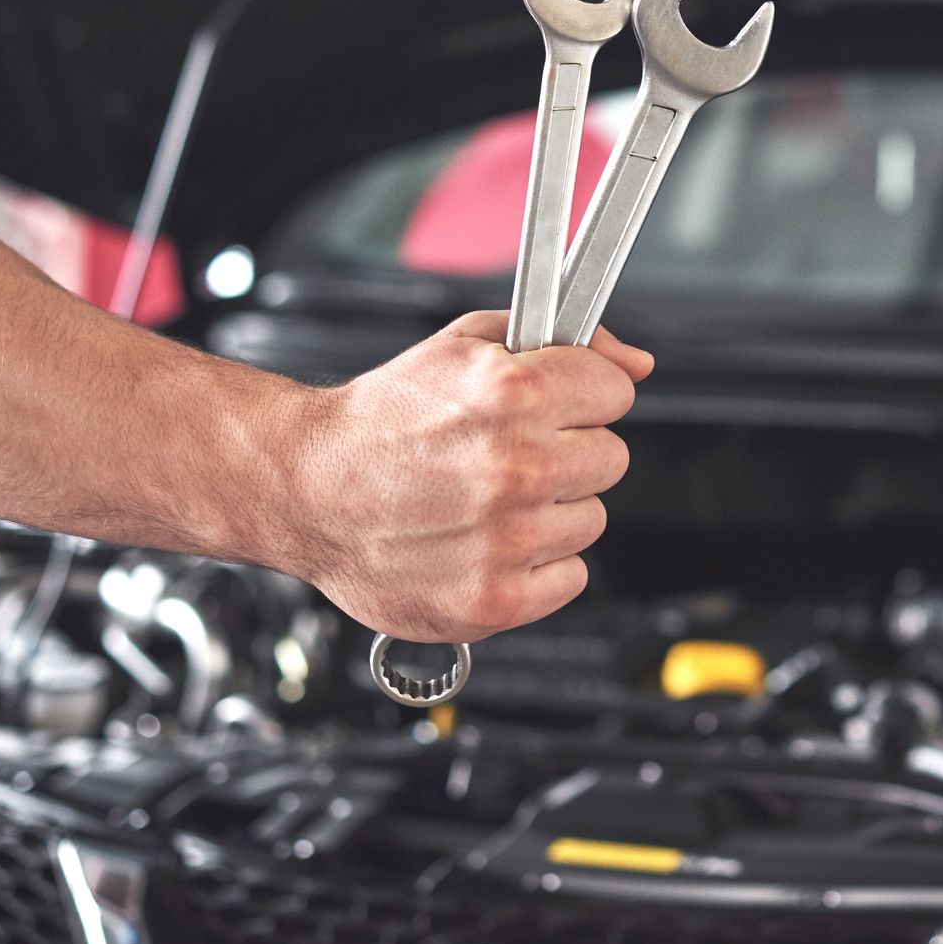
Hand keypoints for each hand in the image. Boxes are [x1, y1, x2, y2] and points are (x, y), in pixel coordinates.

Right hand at [274, 312, 652, 642]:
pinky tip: (490, 541)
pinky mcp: (494, 599)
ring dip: (552, 511)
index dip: (588, 394)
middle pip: (612, 457)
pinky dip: (538, 565)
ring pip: (591, 519)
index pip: (618, 392)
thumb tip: (635, 362)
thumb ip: (564, 344)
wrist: (307, 487)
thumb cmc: (384, 417)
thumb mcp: (467, 345)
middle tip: (516, 454)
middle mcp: (515, 467)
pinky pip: (570, 578)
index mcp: (513, 393)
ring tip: (490, 500)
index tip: (560, 404)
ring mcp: (506, 539)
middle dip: (572, 451)